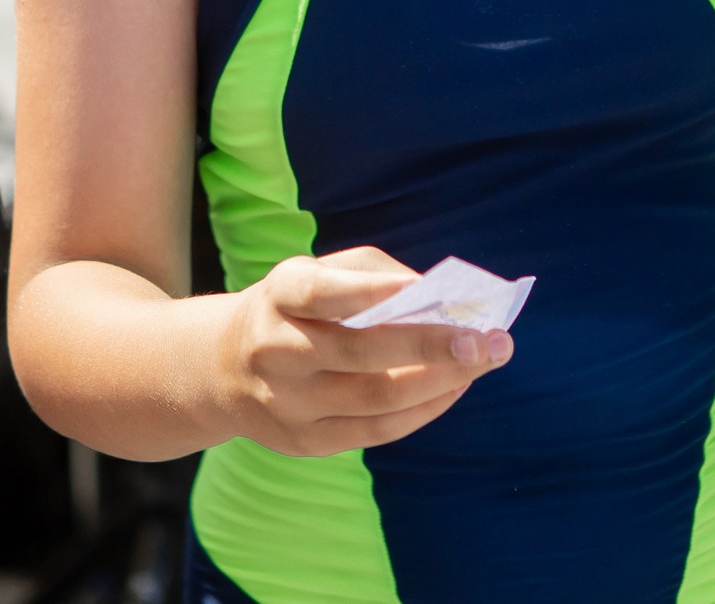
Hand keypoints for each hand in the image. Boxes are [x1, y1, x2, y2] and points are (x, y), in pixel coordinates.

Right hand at [220, 246, 512, 456]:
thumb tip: (443, 302)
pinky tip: (455, 387)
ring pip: (377, 398)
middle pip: (361, 353)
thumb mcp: (316, 272)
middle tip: (488, 339)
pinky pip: (376, 431)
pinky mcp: (304, 442)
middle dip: (432, 345)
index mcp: (278, 297)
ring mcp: (288, 404)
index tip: (429, 288)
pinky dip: (424, 409)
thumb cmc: (296, 307)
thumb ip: (376, 276)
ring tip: (484, 361)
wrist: (226, 368)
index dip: (374, 291)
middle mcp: (276, 351)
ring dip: (441, 381)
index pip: (323, 293)